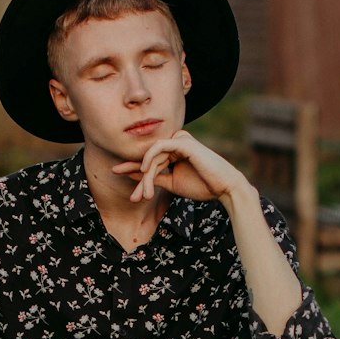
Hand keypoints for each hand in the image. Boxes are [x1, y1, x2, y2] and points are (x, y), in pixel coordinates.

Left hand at [112, 130, 251, 206]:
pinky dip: (150, 158)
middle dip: (139, 178)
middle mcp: (176, 142)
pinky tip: (145, 170)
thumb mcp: (172, 183)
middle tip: (133, 198)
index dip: (132, 166)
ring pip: (153, 156)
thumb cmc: (202, 186)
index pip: (150, 158)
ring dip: (146, 176)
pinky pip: (160, 147)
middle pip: (149, 158)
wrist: (224, 188)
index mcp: (174, 152)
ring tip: (145, 195)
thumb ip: (154, 177)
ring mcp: (180, 140)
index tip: (116, 171)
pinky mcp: (183, 141)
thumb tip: (135, 173)